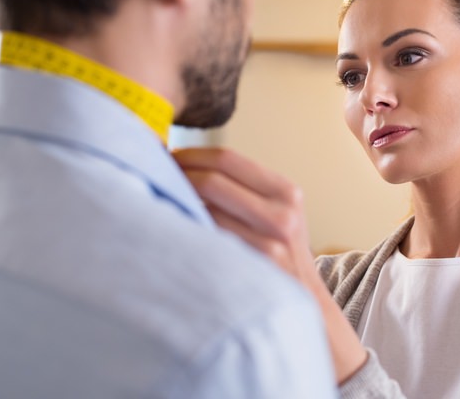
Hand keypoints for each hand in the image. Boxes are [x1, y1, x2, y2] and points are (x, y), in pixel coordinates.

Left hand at [173, 147, 368, 383]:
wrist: (305, 305)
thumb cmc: (281, 256)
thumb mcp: (278, 214)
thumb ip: (244, 190)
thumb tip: (184, 165)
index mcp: (286, 191)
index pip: (227, 159)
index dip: (191, 154)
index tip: (168, 155)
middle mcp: (281, 213)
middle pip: (212, 180)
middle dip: (177, 174)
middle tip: (154, 176)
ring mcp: (269, 241)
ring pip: (204, 208)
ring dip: (176, 201)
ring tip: (159, 202)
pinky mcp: (254, 266)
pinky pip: (206, 238)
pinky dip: (185, 229)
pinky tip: (174, 230)